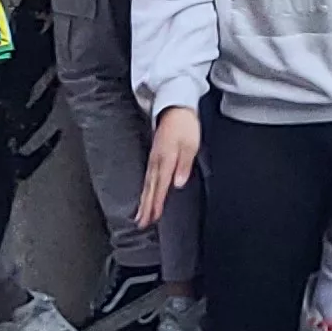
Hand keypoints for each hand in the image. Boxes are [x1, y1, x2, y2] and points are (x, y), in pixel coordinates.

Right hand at [137, 105, 199, 227]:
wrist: (175, 107)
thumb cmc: (185, 125)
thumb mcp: (191, 145)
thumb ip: (184, 165)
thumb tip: (177, 183)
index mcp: (166, 159)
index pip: (161, 186)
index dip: (157, 203)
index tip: (153, 218)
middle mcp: (157, 160)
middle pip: (150, 188)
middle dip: (146, 207)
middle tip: (141, 223)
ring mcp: (153, 158)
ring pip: (147, 184)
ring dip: (143, 200)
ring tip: (140, 215)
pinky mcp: (154, 156)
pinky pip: (147, 176)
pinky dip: (145, 189)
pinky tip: (144, 195)